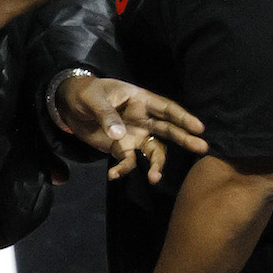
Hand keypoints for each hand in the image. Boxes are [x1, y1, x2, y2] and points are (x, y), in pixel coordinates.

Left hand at [56, 76, 206, 182]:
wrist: (69, 105)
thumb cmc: (86, 94)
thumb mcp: (94, 100)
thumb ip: (107, 115)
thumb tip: (119, 134)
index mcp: (140, 100)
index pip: (166, 108)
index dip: (183, 117)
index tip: (199, 127)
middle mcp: (143, 119)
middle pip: (168, 130)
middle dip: (185, 139)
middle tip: (203, 148)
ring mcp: (134, 135)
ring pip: (154, 151)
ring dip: (157, 165)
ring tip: (154, 178)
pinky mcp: (121, 148)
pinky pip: (128, 161)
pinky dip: (123, 169)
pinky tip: (113, 175)